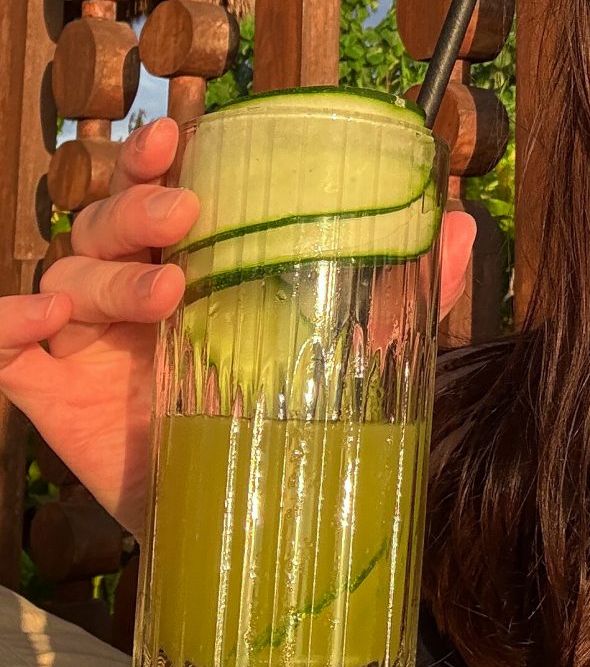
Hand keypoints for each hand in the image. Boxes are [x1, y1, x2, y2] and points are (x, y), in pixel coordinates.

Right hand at [0, 117, 476, 543]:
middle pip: (110, 216)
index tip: (183, 135)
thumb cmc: (293, 424)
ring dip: (107, 272)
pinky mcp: (49, 389)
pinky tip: (37, 323)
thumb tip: (466, 225)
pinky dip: (7, 322)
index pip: (162, 184)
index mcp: (195, 260)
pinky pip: (3, 344)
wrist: (251, 531)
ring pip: (68, 270)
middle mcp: (135, 284)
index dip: (159, 153)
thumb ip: (407, 293)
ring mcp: (86, 336)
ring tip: (166, 295)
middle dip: (139, 203)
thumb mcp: (361, 355)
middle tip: (186, 215)